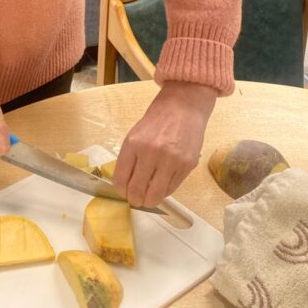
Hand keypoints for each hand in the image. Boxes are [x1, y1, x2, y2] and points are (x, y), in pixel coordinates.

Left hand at [113, 82, 216, 208]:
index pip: (120, 179)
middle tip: (136, 199)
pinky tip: (161, 186)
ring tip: (149, 197)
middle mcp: (151, 153)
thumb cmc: (157, 119)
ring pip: (155, 195)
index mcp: (133, 143)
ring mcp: (170, 160)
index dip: (121, 191)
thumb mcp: (135, 134)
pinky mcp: (186, 165)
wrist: (183, 106)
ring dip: (149, 200)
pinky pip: (171, 189)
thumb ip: (129, 158)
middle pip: (137, 191)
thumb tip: (125, 184)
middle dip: (134, 199)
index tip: (124, 192)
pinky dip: (164, 192)